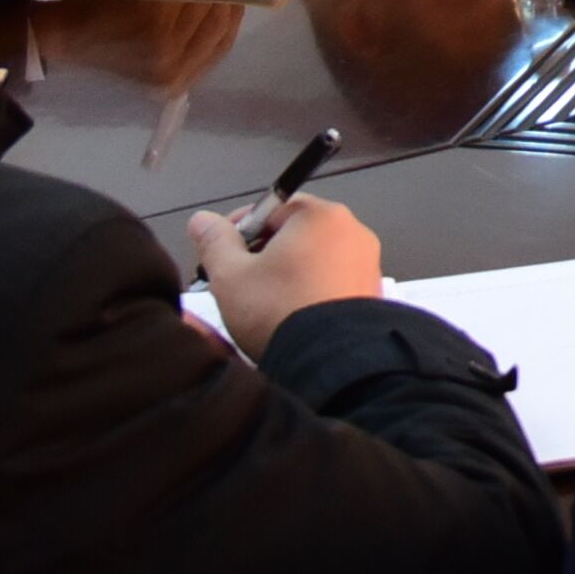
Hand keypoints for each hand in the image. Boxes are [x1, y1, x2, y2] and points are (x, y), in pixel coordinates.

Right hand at [190, 195, 383, 363]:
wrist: (331, 364)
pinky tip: (293, 315)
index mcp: (320, 215)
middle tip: (240, 282)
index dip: (238, 231)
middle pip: (294, 233)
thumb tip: (203, 221)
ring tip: (265, 304)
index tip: (222, 252)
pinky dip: (312, 291)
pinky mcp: (372, 291)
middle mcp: (351, 231)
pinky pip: (333, 281)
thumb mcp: (230, 277)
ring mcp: (366, 262)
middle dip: (263, 254)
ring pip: (314, 258)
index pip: (269, 208)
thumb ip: (214, 242)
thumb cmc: (283, 315)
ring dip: (288, 273)